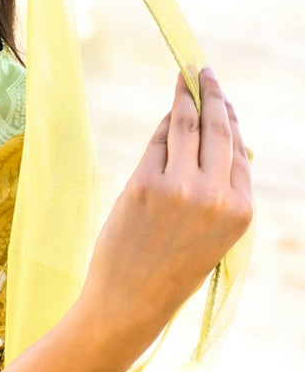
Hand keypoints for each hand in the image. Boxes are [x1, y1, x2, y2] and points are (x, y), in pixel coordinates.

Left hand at [79, 68, 252, 351]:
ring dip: (184, 96)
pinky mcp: (146, 182)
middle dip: (212, 95)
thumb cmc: (171, 267)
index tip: (223, 99)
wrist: (131, 300)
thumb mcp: (214, 234)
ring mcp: (180, 187)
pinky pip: (158, 142)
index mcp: (241, 211)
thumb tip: (222, 139)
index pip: (239, 151)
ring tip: (184, 77)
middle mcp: (216, 195)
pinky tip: (165, 113)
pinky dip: (162, 125)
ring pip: (186, 126)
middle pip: (218, 129)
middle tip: (204, 71)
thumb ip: (221, 190)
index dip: (230, 119)